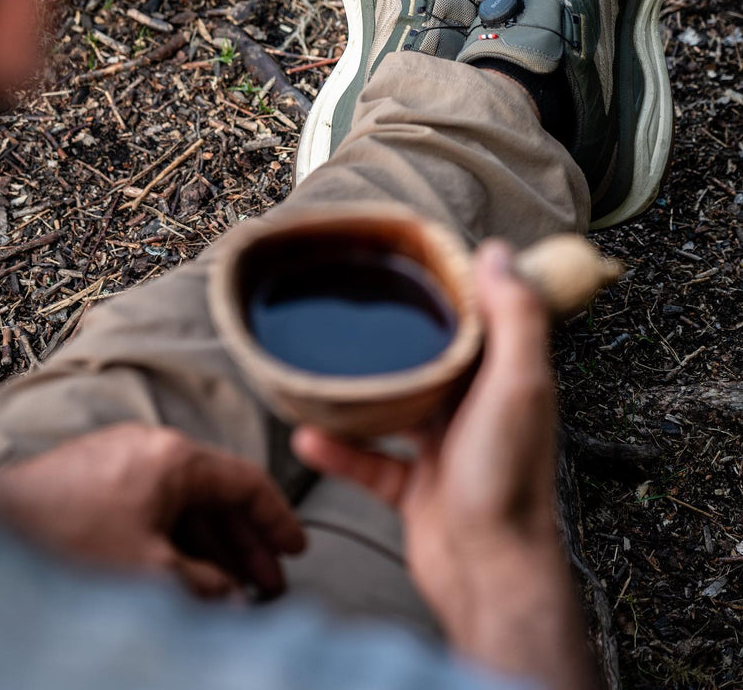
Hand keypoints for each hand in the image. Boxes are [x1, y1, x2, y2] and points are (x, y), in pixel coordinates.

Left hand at [0, 423, 304, 599]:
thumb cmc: (65, 542)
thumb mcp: (154, 573)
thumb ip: (205, 585)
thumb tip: (228, 596)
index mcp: (174, 457)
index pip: (246, 481)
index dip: (277, 520)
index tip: (294, 548)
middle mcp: (150, 448)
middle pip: (216, 494)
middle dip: (244, 544)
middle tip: (266, 583)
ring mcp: (119, 461)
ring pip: (182, 504)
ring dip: (209, 547)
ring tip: (229, 591)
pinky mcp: (92, 480)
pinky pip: (151, 508)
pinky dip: (173, 541)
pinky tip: (180, 576)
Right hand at [294, 240, 593, 687]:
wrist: (488, 573)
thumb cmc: (506, 482)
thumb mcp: (517, 386)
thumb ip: (514, 318)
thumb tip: (495, 252)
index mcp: (505, 380)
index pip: (478, 320)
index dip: (450, 290)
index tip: (410, 263)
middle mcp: (477, 410)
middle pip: (434, 361)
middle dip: (400, 339)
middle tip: (356, 313)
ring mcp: (445, 450)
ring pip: (396, 408)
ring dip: (361, 393)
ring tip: (321, 369)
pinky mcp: (416, 488)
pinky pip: (370, 460)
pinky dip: (340, 450)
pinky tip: (308, 437)